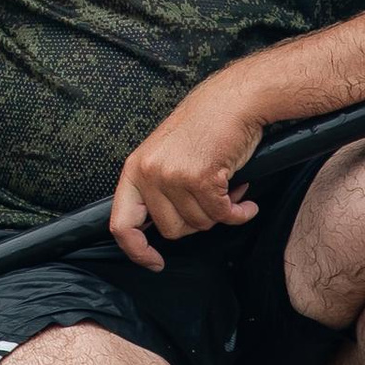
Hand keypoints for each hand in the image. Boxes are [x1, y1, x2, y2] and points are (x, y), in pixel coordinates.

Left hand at [110, 68, 266, 273]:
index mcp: (134, 170)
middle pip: (172, 230)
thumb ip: (155, 191)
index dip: (136, 251)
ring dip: (220, 212)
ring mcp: (173, 176)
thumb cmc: (201, 129)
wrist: (230, 102)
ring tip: (226, 187)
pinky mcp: (201, 178)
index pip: (121, 224)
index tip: (154, 262)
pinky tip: (243, 198)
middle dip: (196, 221)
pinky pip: (223, 215)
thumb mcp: (163, 157)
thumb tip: (157, 231)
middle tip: (210, 198)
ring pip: (200, 224)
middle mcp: (148, 173)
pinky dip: (239, 212)